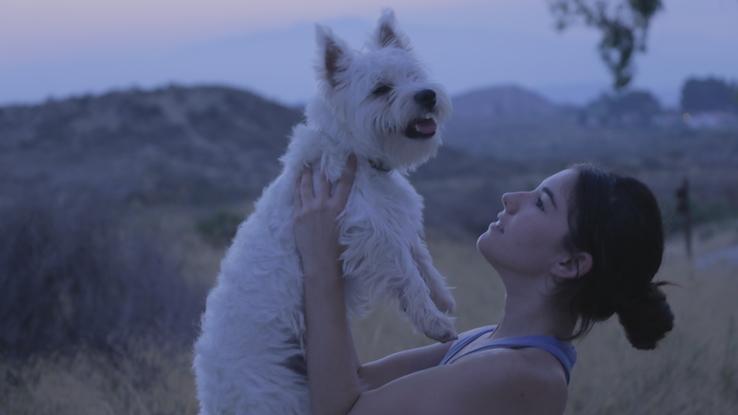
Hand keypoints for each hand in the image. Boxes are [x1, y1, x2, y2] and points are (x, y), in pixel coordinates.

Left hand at [293, 155, 357, 276]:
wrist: (320, 264)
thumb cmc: (337, 250)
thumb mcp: (345, 227)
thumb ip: (341, 213)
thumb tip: (341, 202)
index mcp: (337, 208)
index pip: (345, 183)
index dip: (349, 168)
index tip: (351, 155)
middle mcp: (322, 206)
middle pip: (322, 180)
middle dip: (322, 166)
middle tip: (320, 154)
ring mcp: (308, 210)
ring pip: (306, 186)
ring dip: (306, 173)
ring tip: (305, 165)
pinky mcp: (297, 216)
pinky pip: (296, 197)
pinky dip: (297, 187)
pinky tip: (296, 181)